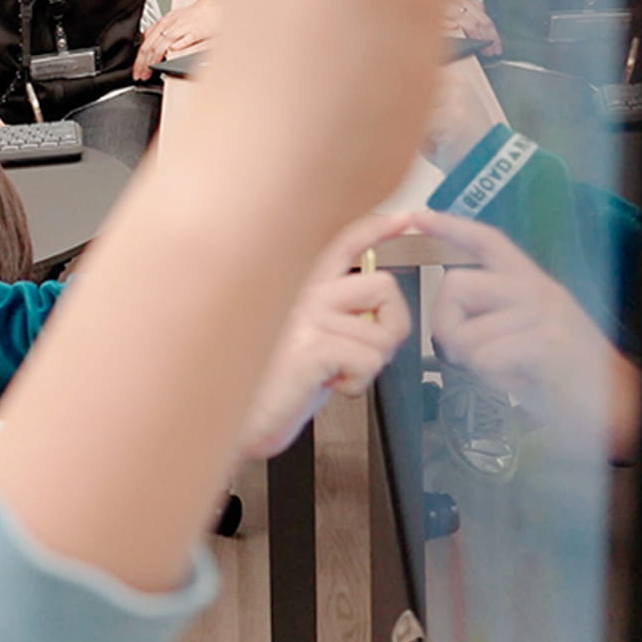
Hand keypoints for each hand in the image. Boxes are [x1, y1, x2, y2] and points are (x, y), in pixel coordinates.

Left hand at [134, 0, 219, 79]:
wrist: (212, 6)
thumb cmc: (194, 15)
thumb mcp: (171, 19)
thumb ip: (159, 30)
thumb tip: (146, 40)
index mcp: (163, 23)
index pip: (145, 44)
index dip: (138, 59)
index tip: (136, 70)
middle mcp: (169, 26)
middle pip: (150, 47)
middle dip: (143, 64)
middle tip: (140, 75)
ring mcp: (182, 29)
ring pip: (162, 45)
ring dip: (153, 61)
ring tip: (150, 72)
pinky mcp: (196, 32)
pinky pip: (184, 40)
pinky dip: (176, 48)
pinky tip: (170, 56)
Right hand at [241, 214, 416, 457]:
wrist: (235, 422)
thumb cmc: (269, 388)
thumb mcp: (306, 340)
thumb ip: (336, 317)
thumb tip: (378, 314)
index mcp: (300, 288)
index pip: (344, 242)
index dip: (379, 227)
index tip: (406, 218)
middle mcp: (302, 294)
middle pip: (385, 286)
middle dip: (392, 326)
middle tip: (365, 353)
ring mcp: (305, 317)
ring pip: (382, 334)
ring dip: (370, 366)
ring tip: (335, 376)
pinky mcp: (311, 346)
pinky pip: (370, 361)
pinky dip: (358, 384)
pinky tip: (327, 387)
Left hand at [420, 210, 641, 460]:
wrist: (609, 403)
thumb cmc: (559, 373)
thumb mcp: (523, 332)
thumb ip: (490, 314)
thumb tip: (447, 313)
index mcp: (531, 282)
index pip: (488, 240)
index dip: (450, 226)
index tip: (417, 215)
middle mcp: (537, 289)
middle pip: (456, 284)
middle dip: (445, 323)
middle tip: (464, 352)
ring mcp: (544, 313)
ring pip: (466, 331)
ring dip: (471, 360)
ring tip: (503, 368)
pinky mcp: (548, 342)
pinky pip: (486, 356)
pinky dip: (490, 376)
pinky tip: (517, 378)